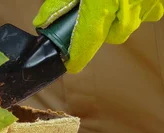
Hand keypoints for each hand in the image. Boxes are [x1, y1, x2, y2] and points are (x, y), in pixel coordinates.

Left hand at [33, 0, 162, 73]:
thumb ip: (60, 3)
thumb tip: (42, 22)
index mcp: (101, 8)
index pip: (86, 44)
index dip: (77, 58)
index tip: (70, 65)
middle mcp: (126, 13)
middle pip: (107, 36)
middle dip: (96, 30)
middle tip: (89, 12)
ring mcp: (146, 8)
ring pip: (125, 25)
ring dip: (115, 18)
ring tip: (107, 0)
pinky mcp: (158, 4)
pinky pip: (144, 12)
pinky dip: (133, 7)